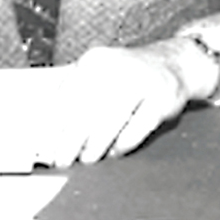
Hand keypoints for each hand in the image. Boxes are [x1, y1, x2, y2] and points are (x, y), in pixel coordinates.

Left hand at [36, 37, 218, 167]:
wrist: (173, 64)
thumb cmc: (129, 76)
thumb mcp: (99, 76)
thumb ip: (75, 99)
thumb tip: (50, 131)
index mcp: (94, 61)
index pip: (66, 96)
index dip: (54, 124)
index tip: (46, 144)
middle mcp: (116, 67)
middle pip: (85, 111)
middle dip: (70, 141)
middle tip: (62, 159)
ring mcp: (141, 81)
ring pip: (110, 121)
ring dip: (95, 146)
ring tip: (87, 159)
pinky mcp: (161, 98)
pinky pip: (136, 129)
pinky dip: (122, 145)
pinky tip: (114, 151)